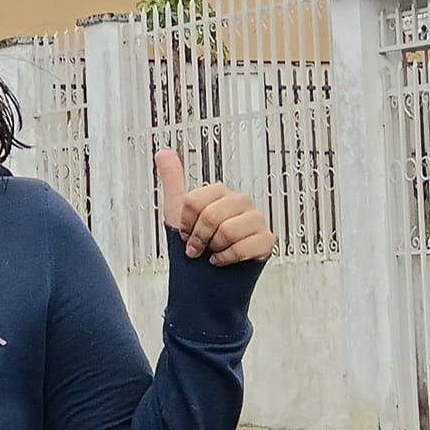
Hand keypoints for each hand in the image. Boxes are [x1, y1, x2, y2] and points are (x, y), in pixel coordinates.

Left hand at [155, 150, 272, 266]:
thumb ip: (173, 180)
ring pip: (228, 231)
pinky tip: (224, 259)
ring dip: (214, 248)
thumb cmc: (196, 243)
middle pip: (211, 216)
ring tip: (213, 250)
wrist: (208, 277)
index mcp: (220, 193)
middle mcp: (240, 202)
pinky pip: (243, 247)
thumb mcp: (177, 210)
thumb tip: (163, 152)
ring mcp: (256, 220)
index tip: (186, 232)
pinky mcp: (266, 240)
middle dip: (199, 237)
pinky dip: (227, 258)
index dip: (185, 222)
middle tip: (198, 246)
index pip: (194, 202)